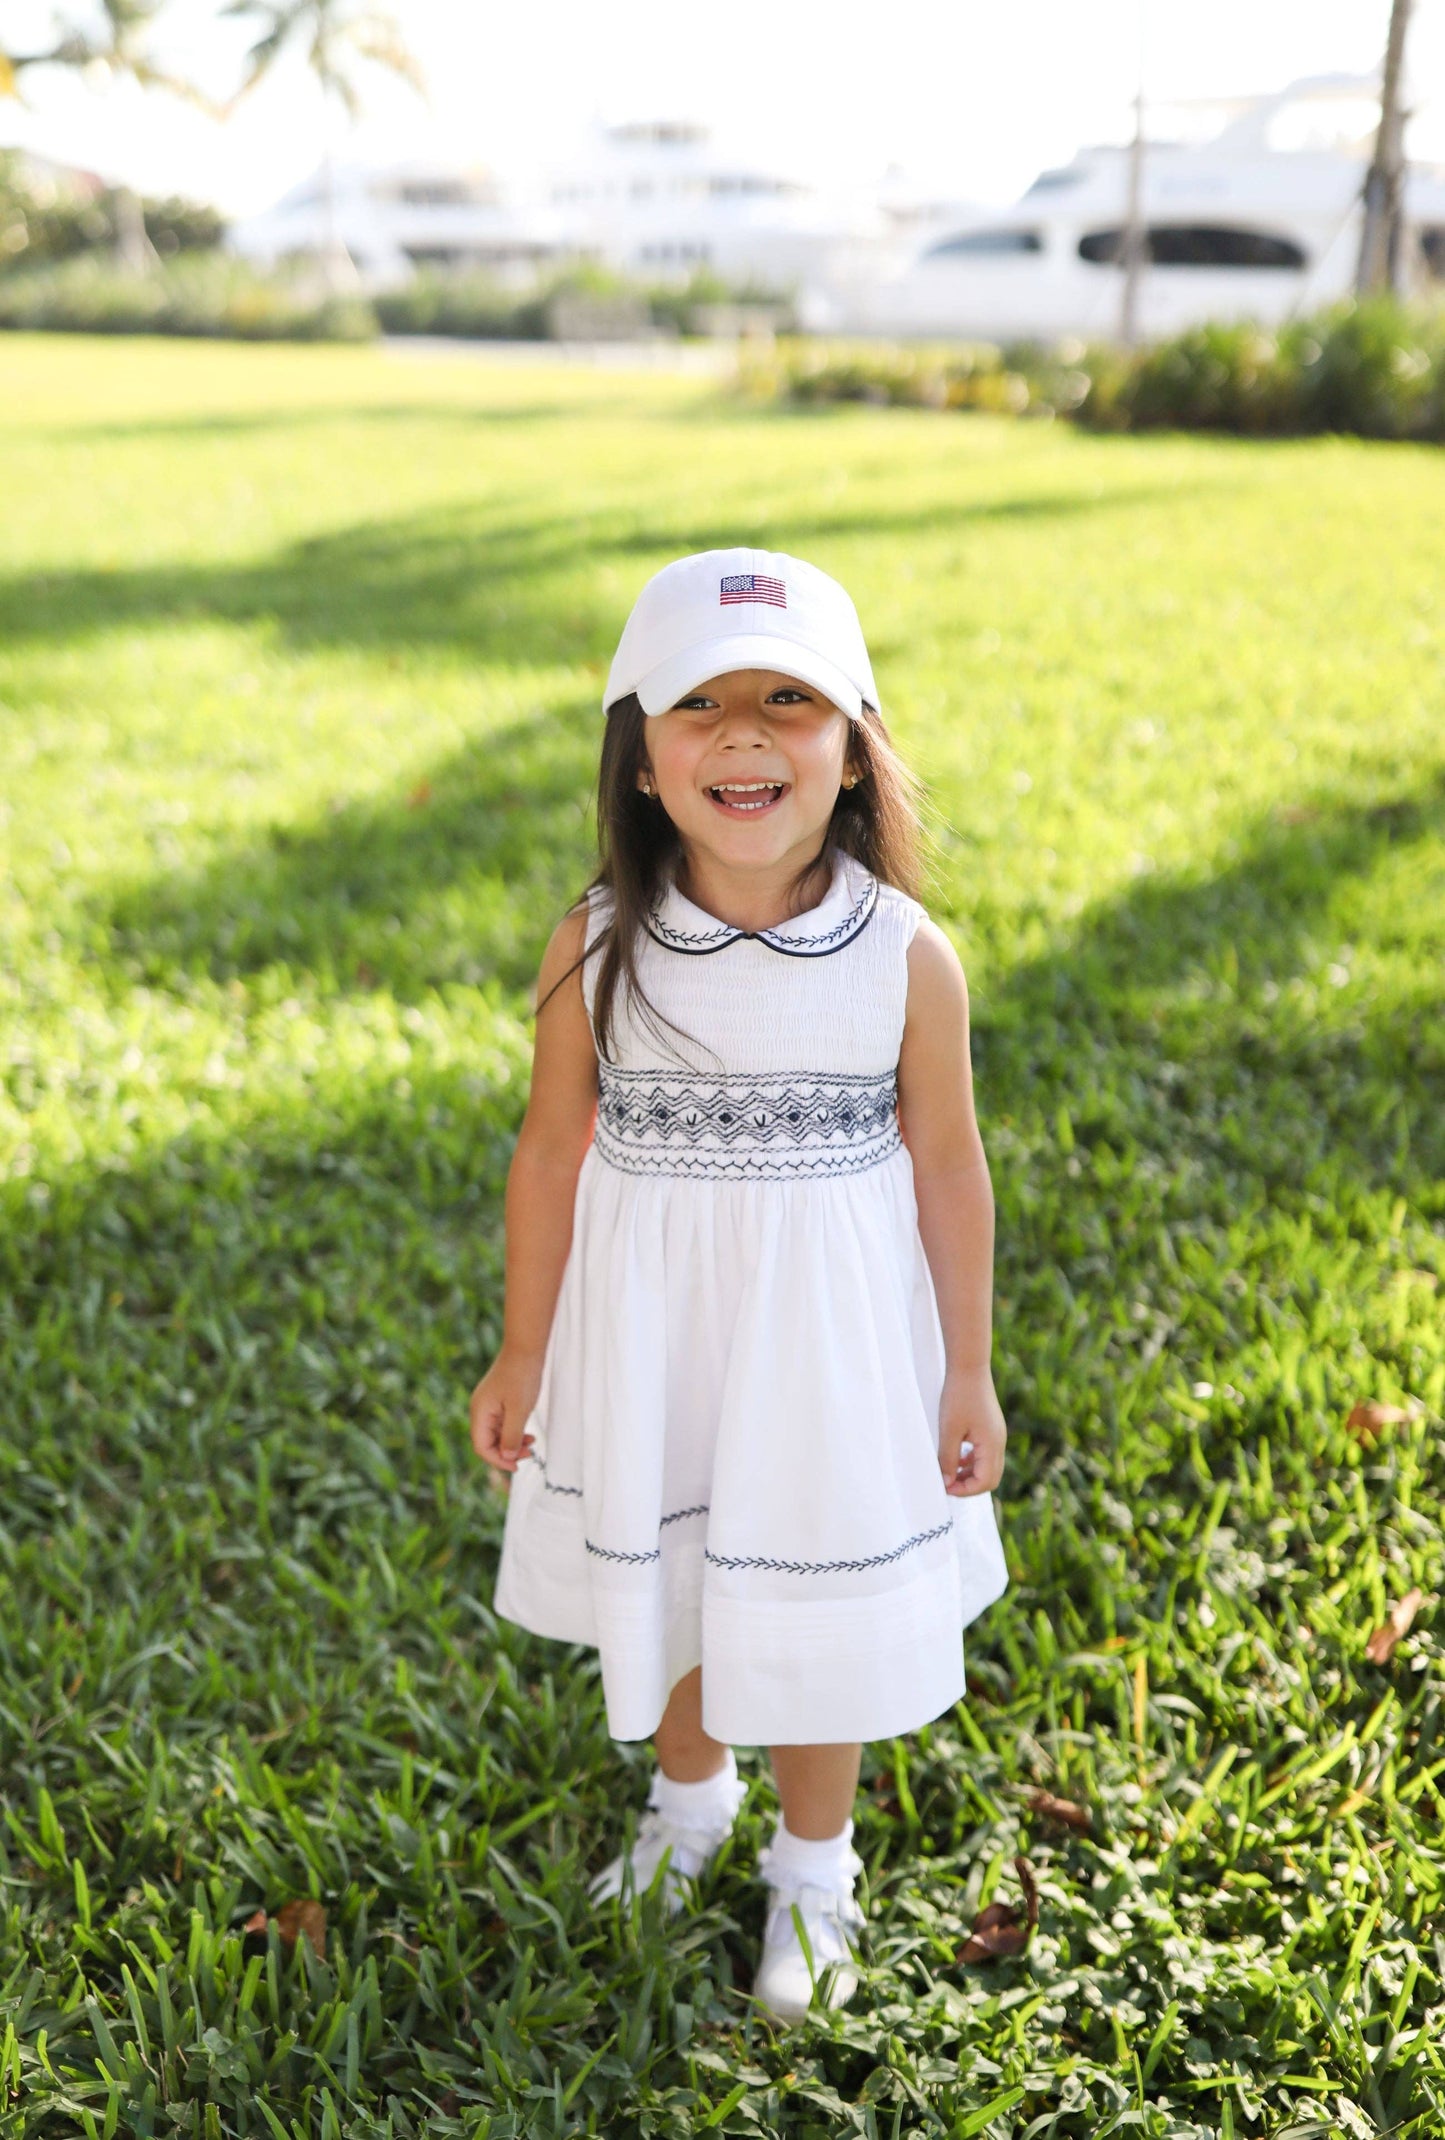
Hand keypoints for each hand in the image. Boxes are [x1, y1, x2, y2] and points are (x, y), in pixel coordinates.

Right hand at [469, 1350, 543, 1475]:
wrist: (526, 1348)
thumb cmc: (521, 1376)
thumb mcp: (519, 1410)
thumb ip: (512, 1435)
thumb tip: (507, 1456)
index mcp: (480, 1412)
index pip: (481, 1446)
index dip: (498, 1460)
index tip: (517, 1466)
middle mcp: (480, 1410)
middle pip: (488, 1442)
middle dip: (507, 1452)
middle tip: (529, 1455)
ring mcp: (489, 1405)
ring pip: (497, 1434)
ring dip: (513, 1442)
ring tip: (532, 1444)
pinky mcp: (499, 1401)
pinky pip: (503, 1424)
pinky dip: (515, 1431)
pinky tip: (529, 1434)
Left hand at [938, 1364, 1007, 1497]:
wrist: (969, 1366)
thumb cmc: (959, 1395)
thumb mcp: (949, 1430)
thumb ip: (948, 1459)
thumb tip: (946, 1483)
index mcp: (992, 1445)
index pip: (985, 1482)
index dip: (965, 1490)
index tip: (945, 1486)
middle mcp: (999, 1442)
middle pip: (990, 1478)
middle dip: (969, 1486)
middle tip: (947, 1483)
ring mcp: (996, 1435)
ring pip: (988, 1467)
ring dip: (970, 1474)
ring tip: (948, 1472)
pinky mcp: (991, 1428)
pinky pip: (985, 1454)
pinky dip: (972, 1461)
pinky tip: (956, 1457)